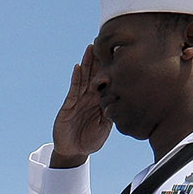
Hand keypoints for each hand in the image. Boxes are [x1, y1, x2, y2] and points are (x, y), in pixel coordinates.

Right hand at [50, 43, 109, 165]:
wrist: (74, 152)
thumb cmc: (91, 140)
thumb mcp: (106, 128)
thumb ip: (113, 115)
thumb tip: (123, 103)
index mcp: (101, 101)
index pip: (108, 81)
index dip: (113, 68)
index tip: (121, 52)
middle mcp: (90, 97)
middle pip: (96, 74)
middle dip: (100, 58)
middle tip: (106, 41)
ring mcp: (79, 100)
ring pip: (84, 77)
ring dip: (87, 62)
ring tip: (91, 47)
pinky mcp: (68, 105)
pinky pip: (73, 90)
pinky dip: (76, 78)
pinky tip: (78, 67)